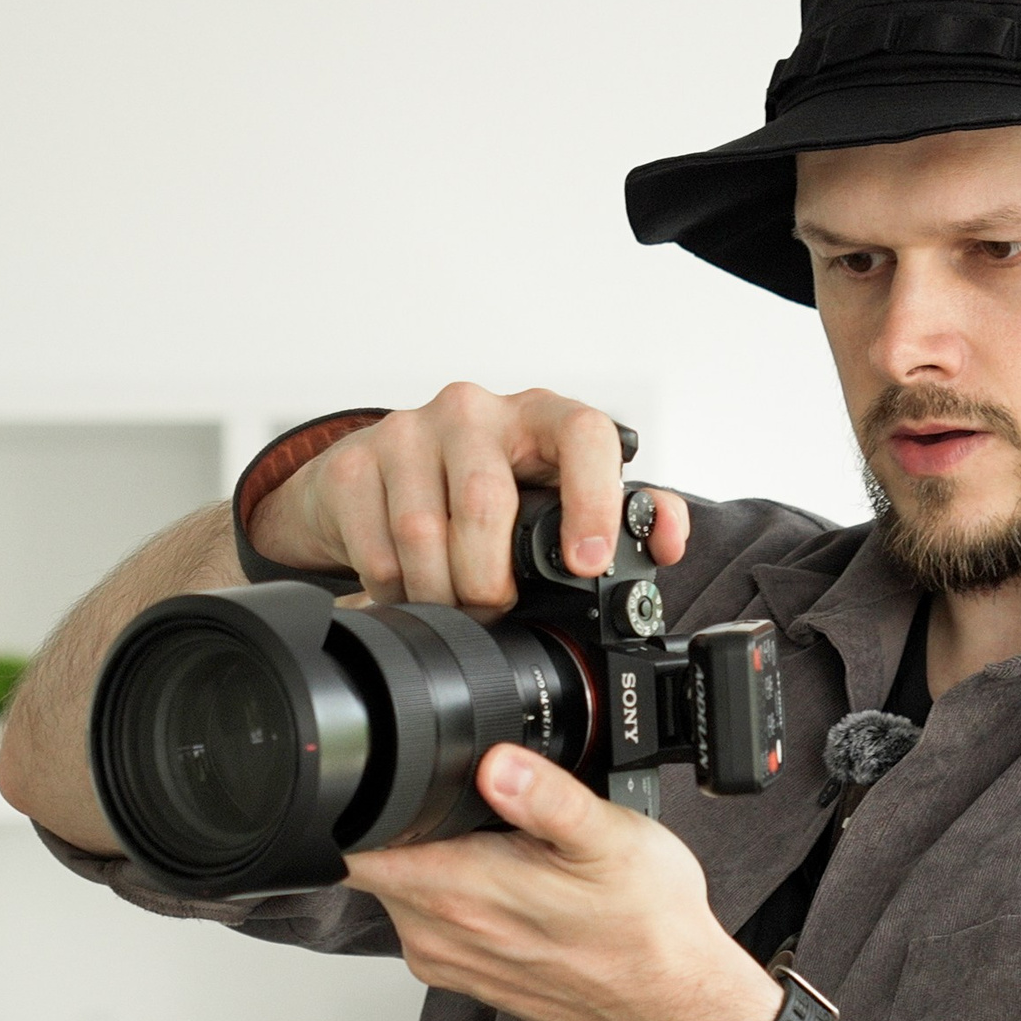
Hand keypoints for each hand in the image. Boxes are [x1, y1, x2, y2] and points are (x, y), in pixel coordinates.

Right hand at [246, 383, 691, 609]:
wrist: (369, 482)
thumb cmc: (475, 490)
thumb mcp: (552, 497)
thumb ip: (622, 517)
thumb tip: (666, 539)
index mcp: (539, 415)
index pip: (583, 433)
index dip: (593, 496)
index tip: (587, 560)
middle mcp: (474, 413)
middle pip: (486, 505)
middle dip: (491, 581)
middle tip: (494, 608)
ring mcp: (407, 432)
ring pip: (426, 536)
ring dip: (443, 594)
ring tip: (453, 606)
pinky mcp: (354, 465)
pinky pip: (378, 552)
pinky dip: (397, 592)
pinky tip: (408, 590)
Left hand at [341, 745, 781, 1020]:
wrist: (676, 1006)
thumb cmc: (649, 929)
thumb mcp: (612, 839)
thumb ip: (547, 797)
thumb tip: (496, 762)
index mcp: (459, 893)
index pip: (353, 847)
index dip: (359, 804)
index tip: (397, 779)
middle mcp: (438, 934)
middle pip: (375, 861)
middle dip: (406, 824)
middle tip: (475, 807)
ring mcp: (449, 960)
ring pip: (402, 890)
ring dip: (432, 860)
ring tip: (502, 845)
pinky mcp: (467, 976)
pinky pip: (430, 920)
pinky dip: (455, 896)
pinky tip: (512, 883)